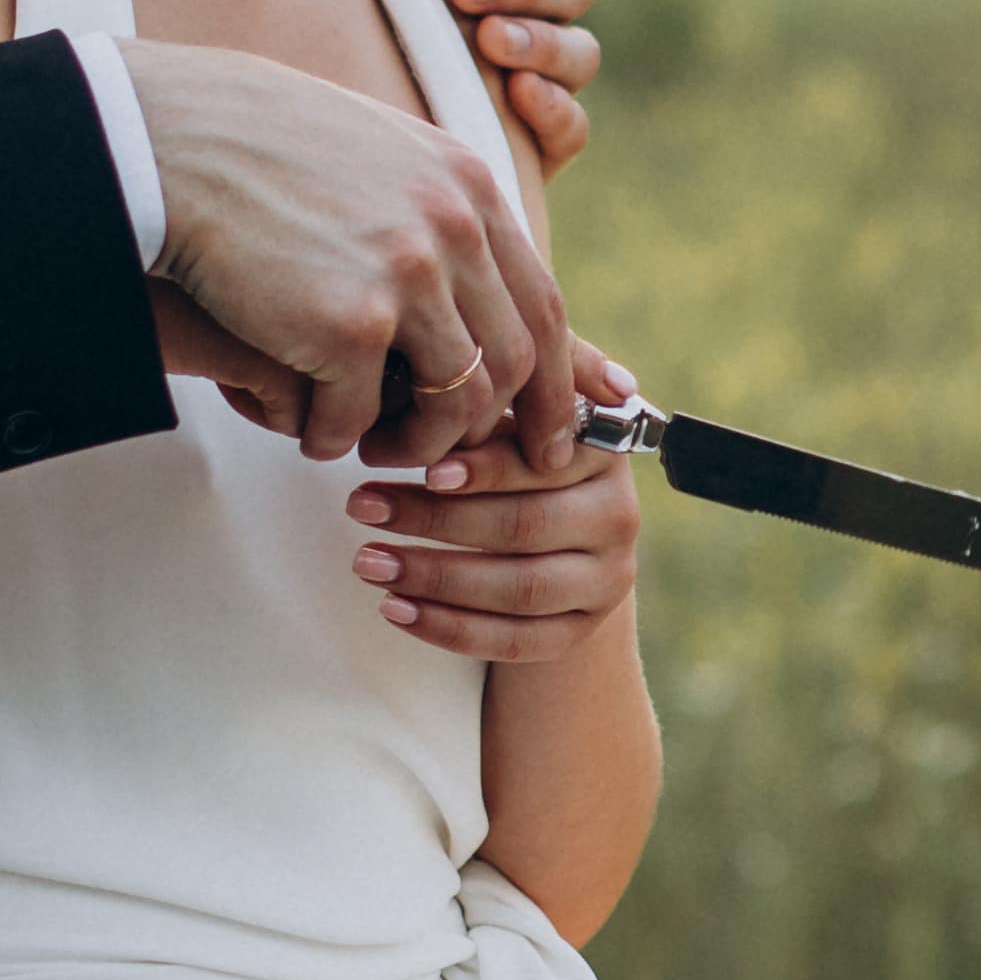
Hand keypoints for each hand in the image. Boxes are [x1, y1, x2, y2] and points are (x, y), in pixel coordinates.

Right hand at [117, 38, 568, 464]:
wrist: (170, 139)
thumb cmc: (258, 149)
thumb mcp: (377, 154)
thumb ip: (434, 208)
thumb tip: (476, 277)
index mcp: (469, 188)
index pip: (542, 305)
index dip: (555, 383)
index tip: (548, 434)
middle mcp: (455, 230)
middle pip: (513, 363)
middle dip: (493, 431)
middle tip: (455, 467)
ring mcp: (407, 277)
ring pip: (453, 403)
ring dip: (416, 443)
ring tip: (374, 447)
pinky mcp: (346, 324)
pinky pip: (359, 416)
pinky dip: (334, 438)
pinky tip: (309, 432)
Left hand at [341, 364, 644, 658]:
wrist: (565, 539)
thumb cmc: (517, 453)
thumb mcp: (517, 405)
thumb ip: (507, 374)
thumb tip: (479, 338)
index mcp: (604, 451)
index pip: (544, 461)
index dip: (485, 468)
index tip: (423, 467)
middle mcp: (619, 516)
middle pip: (524, 527)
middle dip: (434, 520)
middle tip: (361, 506)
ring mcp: (607, 579)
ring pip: (518, 589)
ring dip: (434, 577)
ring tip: (366, 560)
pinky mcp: (581, 631)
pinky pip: (515, 641)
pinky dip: (449, 628)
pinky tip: (394, 609)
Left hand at [353, 0, 602, 174]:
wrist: (321, 119)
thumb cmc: (332, 8)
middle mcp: (527, 15)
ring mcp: (539, 80)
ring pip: (581, 52)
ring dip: (541, 41)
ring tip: (489, 41)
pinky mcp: (533, 146)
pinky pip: (573, 127)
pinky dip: (554, 108)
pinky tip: (517, 95)